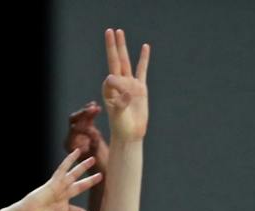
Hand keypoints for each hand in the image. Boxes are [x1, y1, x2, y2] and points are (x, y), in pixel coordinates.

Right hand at [15, 151, 101, 210]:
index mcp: (62, 209)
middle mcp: (61, 197)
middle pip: (78, 187)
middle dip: (89, 182)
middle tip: (100, 176)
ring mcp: (57, 189)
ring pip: (73, 176)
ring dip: (82, 167)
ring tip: (92, 159)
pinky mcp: (53, 184)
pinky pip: (62, 169)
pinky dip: (69, 160)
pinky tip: (76, 152)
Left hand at [65, 101, 109, 172]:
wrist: (104, 175)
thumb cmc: (101, 170)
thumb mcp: (98, 157)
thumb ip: (94, 144)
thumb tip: (91, 132)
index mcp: (70, 146)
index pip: (74, 129)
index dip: (82, 122)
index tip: (91, 117)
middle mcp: (72, 139)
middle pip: (74, 121)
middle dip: (83, 114)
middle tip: (93, 108)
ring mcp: (78, 135)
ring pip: (80, 119)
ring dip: (87, 112)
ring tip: (95, 106)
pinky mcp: (86, 133)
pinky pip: (86, 121)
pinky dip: (90, 115)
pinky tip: (95, 107)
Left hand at [102, 28, 149, 142]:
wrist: (131, 134)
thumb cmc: (121, 126)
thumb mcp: (118, 115)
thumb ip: (120, 102)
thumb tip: (125, 90)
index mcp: (109, 90)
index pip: (111, 79)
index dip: (116, 85)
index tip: (121, 98)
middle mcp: (118, 84)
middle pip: (115, 60)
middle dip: (113, 46)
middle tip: (110, 31)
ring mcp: (130, 84)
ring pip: (126, 62)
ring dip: (123, 47)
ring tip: (119, 32)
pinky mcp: (140, 88)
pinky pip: (142, 70)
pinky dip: (144, 59)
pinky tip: (145, 47)